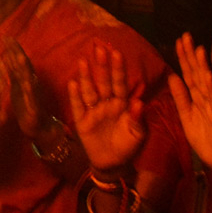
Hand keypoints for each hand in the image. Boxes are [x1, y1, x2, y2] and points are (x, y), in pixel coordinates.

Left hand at [2, 39, 44, 139]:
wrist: (39, 127)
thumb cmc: (27, 106)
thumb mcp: (18, 88)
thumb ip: (14, 73)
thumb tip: (8, 56)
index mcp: (23, 80)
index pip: (18, 62)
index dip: (13, 49)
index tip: (6, 37)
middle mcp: (30, 85)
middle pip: (23, 66)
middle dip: (17, 53)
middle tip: (10, 40)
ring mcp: (33, 96)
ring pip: (28, 79)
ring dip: (25, 69)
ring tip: (19, 57)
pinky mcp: (34, 108)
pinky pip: (32, 98)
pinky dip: (30, 91)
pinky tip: (28, 83)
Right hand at [68, 43, 146, 173]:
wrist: (113, 164)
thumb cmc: (128, 146)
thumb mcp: (137, 134)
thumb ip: (137, 118)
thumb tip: (139, 102)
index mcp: (122, 104)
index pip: (120, 83)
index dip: (118, 69)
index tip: (117, 53)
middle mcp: (106, 103)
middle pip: (103, 82)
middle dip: (101, 66)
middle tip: (99, 48)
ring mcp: (93, 111)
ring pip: (89, 90)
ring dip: (86, 76)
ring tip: (82, 61)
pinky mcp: (82, 121)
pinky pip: (78, 106)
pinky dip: (75, 96)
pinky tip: (72, 83)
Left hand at [167, 32, 211, 174]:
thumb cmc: (204, 138)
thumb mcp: (186, 116)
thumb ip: (180, 97)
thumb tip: (172, 76)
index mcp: (197, 98)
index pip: (188, 74)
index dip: (183, 58)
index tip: (178, 41)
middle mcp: (207, 98)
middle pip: (196, 73)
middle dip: (190, 55)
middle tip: (185, 35)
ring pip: (206, 83)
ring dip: (202, 66)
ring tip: (198, 49)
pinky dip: (211, 87)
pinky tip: (207, 75)